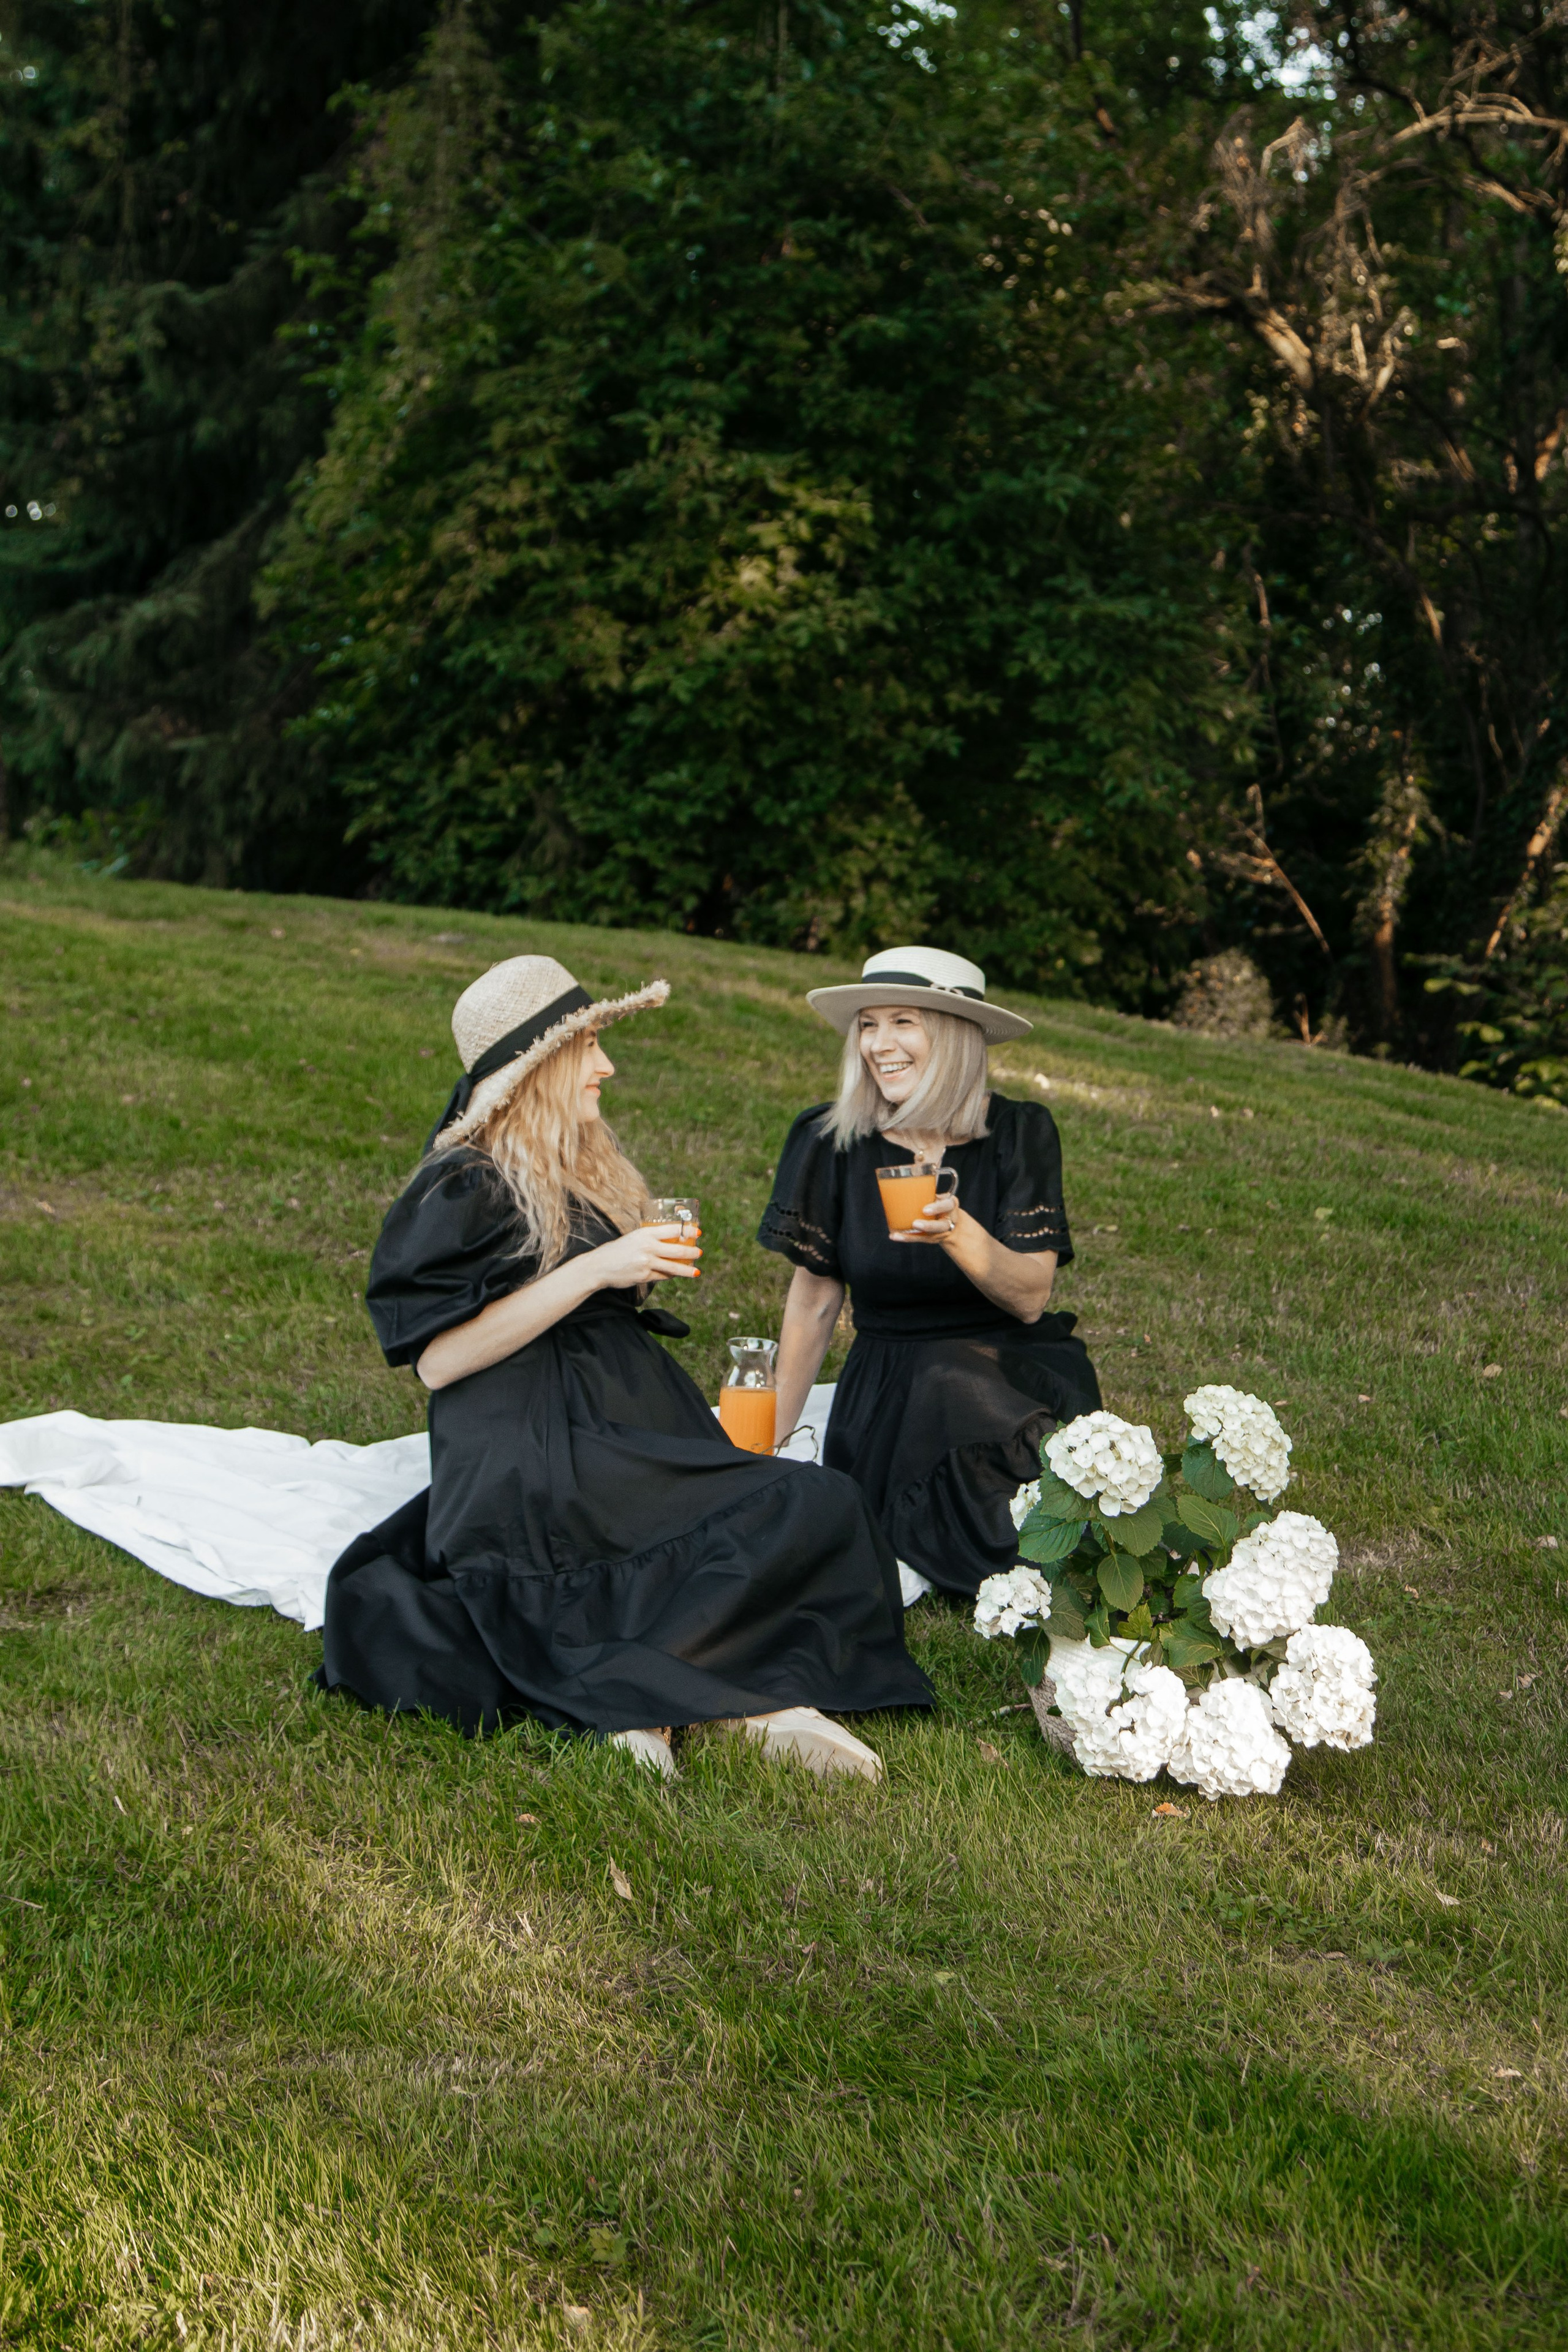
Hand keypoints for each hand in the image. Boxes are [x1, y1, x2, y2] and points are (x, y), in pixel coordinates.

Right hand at [588, 1223, 702, 1287]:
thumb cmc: (617, 1250)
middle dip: (692, 1252)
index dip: (688, 1231)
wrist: (599, 1266)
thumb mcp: (634, 1238)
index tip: (698, 1232)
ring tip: (696, 1271)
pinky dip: (670, 1275)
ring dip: (687, 1269)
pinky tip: (675, 1275)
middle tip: (699, 1253)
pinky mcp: (644, 1276)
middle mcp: (648, 1247)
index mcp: (645, 1233)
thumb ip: (650, 1239)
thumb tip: (671, 1241)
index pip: (673, 1230)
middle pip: (678, 1250)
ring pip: (673, 1266)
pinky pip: (662, 1276)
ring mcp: (646, 1263)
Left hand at [891, 1188, 960, 1245]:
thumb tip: (915, 1159)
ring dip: (911, 1236)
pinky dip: (905, 1238)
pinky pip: (918, 1239)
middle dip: (928, 1226)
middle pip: (940, 1226)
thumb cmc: (940, 1202)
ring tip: (897, 1234)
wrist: (950, 1220)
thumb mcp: (940, 1194)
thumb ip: (928, 1184)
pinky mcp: (930, 1238)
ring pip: (928, 1236)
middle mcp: (947, 1221)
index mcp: (950, 1205)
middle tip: (915, 1224)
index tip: (925, 1210)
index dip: (937, 1208)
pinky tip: (893, 1235)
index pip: (947, 1206)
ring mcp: (939, 1232)